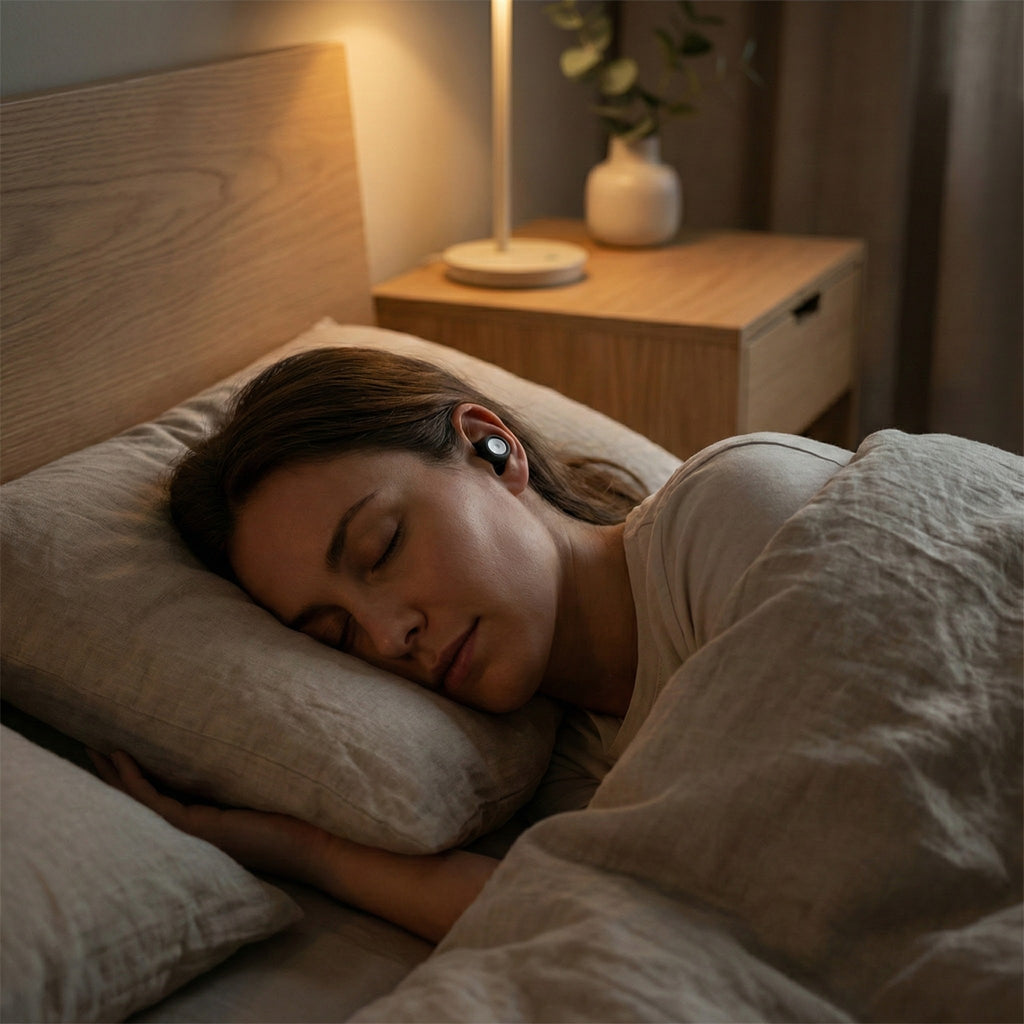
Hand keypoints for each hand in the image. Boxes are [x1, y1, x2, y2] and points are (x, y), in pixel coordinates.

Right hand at [88, 750, 327, 880]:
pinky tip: (121, 758)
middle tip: (88, 748)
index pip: (162, 795)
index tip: (118, 750)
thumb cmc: (300, 814)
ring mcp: (193, 830)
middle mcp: (194, 828)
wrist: (318, 841)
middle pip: (142, 800)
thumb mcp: (264, 788)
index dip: (137, 774)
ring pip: (141, 801)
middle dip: (114, 775)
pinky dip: (135, 779)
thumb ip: (244, 772)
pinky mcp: (198, 826)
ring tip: (94, 748)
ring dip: (115, 774)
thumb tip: (238, 734)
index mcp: (207, 821)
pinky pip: (156, 799)